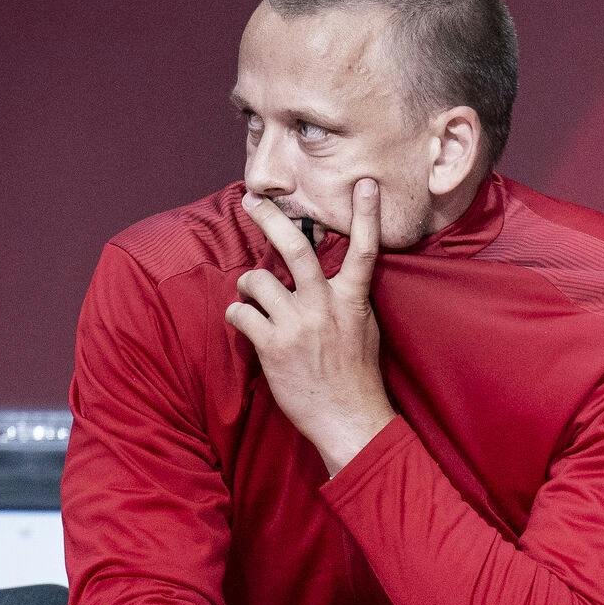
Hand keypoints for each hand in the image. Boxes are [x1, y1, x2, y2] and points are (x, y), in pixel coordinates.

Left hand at [228, 177, 393, 473]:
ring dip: (248, 286)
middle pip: (295, 248)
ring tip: (252, 299)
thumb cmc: (357, 378)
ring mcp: (297, 326)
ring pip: (256, 280)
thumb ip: (347, 300)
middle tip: (253, 200)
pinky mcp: (273, 346)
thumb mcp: (365, 331)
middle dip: (270, 218)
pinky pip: (240, 314)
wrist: (351, 421)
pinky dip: (237, 317)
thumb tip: (334, 278)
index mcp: (352, 302)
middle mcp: (325, 307)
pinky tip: (246, 327)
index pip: (364, 250)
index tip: (364, 183)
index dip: (366, 215)